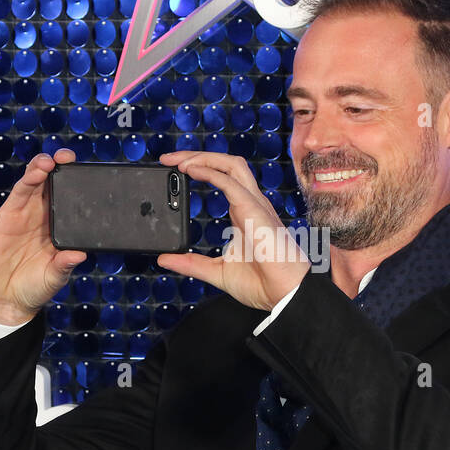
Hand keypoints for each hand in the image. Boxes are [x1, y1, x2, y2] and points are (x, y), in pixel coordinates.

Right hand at [0, 149, 86, 325]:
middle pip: (53, 184)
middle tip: (69, 157)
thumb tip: (80, 255)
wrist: (6, 298)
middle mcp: (45, 216)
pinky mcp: (9, 214)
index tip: (90, 173)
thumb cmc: (34, 287)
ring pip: (36, 182)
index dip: (79, 184)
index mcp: (60, 228)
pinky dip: (29, 179)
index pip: (72, 200)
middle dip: (62, 167)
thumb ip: (64, 265)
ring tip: (52, 161)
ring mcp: (26, 213)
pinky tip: (37, 171)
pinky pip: (19, 192)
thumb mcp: (54, 277)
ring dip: (43, 167)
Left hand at [156, 151, 309, 310]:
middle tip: (169, 158)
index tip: (174, 170)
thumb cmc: (262, 283)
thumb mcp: (216, 271)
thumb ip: (191, 263)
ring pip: (231, 165)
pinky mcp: (254, 210)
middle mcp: (250, 203)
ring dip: (203, 157)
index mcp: (244, 213)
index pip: (223, 178)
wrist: (285, 294)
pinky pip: (230, 182)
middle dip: (197, 155)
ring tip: (179, 160)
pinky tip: (191, 170)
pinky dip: (209, 172)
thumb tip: (165, 259)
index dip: (201, 168)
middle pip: (227, 164)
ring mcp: (254, 204)